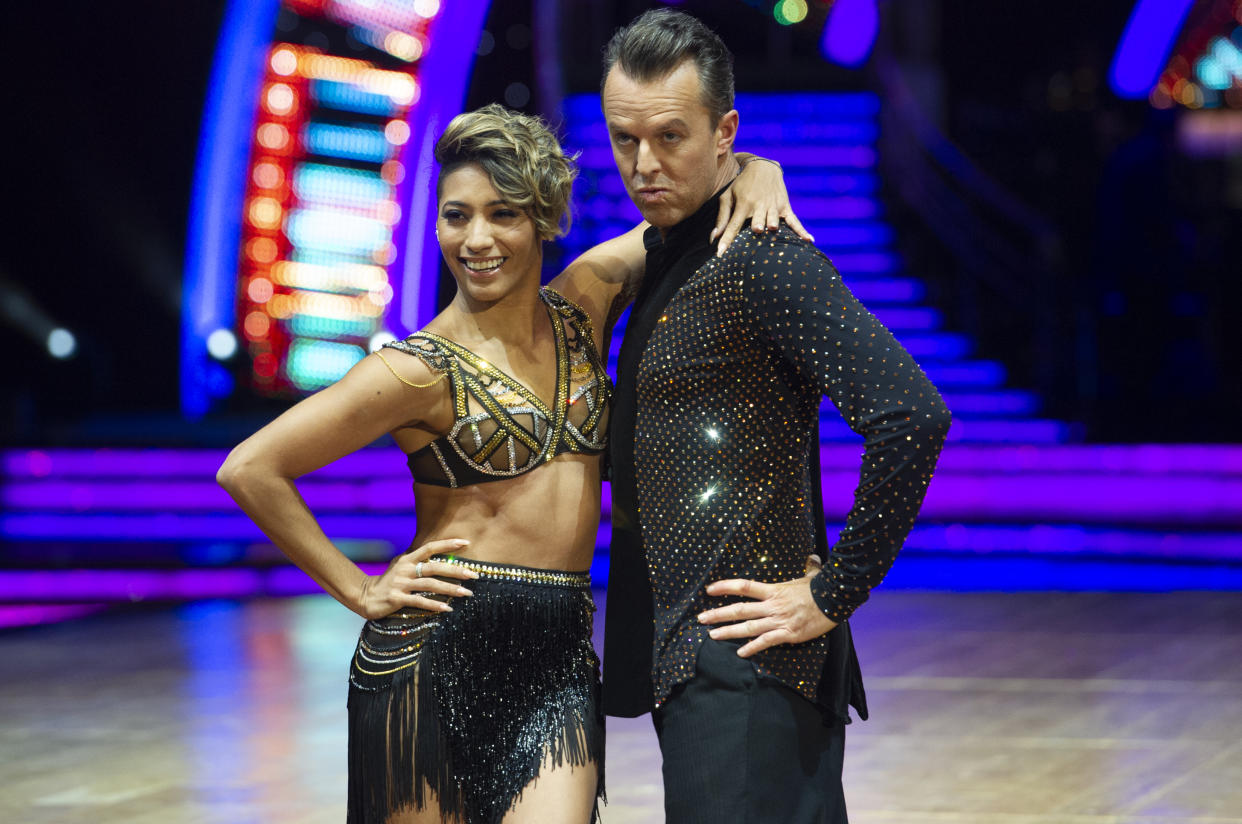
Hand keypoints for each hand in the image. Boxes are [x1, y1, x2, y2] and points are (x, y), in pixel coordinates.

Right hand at [357, 538, 478, 618]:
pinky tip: (448, 608)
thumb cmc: (389, 582)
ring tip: (467, 593)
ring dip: (451, 589)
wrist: (365, 596)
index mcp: (408, 559)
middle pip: (435, 566)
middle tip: (474, 574)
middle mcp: (406, 569)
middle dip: (456, 570)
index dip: (448, 543)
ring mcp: (401, 584)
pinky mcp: (397, 599)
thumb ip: (418, 562)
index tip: (466, 542)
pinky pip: (420, 601)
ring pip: (430, 584)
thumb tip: (442, 560)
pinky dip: (435, 605)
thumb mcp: (402, 567)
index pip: (430, 547)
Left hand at [698, 572, 836, 657]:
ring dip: (728, 632)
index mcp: (773, 590)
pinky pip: (765, 642)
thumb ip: (808, 567)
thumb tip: (813, 558)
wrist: (835, 601)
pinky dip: (752, 648)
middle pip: (739, 610)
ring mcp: (778, 620)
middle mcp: (772, 605)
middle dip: (718, 614)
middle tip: (701, 619)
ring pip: (748, 627)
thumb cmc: (821, 588)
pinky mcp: (787, 634)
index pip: (743, 586)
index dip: (724, 587)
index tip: (709, 590)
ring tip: (713, 635)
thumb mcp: (811, 576)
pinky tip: (741, 653)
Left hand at [711, 158, 813, 256]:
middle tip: (755, 231)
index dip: (726, 240)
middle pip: (757, 221)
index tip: (720, 254)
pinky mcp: (784, 207)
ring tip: (772, 228)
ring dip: (772, 223)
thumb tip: (713, 238)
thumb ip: (721, 218)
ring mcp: (773, 206)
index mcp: (743, 204)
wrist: (762, 167)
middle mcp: (759, 206)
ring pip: (774, 219)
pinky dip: (801, 230)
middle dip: (756, 226)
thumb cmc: (741, 185)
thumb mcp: (727, 197)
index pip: (733, 226)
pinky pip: (794, 221)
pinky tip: (809, 240)